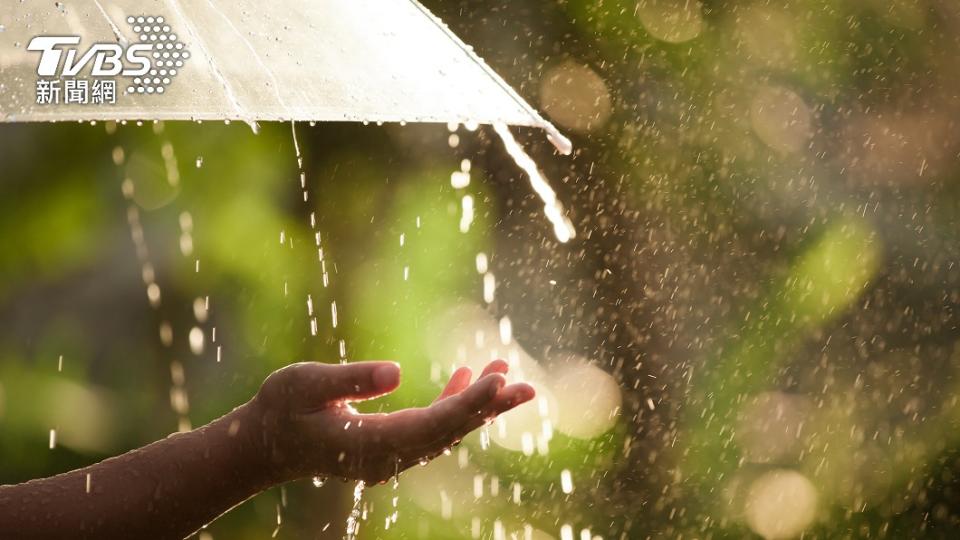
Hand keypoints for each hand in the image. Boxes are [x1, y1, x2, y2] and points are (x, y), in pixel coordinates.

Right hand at [249, 359, 534, 483]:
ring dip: (478, 404)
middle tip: (527, 385)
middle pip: (451, 431)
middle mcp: (389, 456)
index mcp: (371, 444)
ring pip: (448, 430)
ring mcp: (392, 455)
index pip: (432, 424)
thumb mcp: (304, 385)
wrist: (265, 443)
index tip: (499, 382)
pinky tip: (467, 376)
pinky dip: (454, 403)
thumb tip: (396, 371)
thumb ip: (349, 379)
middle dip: (489, 407)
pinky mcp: (391, 446)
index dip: (468, 403)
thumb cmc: (280, 409)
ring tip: (507, 372)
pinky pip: (433, 427)